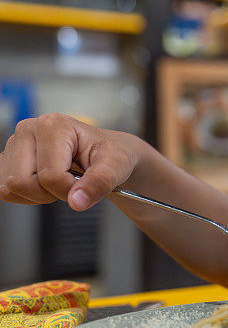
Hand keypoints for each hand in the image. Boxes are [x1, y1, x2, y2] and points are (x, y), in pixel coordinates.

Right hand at [0, 113, 143, 210]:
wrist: (108, 153)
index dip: (68, 190)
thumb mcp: (116, 165)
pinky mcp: (8, 159)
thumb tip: (77, 202)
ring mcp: (14, 145)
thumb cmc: (112, 154)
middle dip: (49, 193)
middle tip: (71, 182)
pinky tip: (46, 184)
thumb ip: (100, 183)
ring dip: (37, 195)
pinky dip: (27, 196)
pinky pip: (5, 190)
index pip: (49, 176)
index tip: (84, 183)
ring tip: (59, 180)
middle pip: (21, 182)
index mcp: (54, 126)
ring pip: (9, 188)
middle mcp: (28, 130)